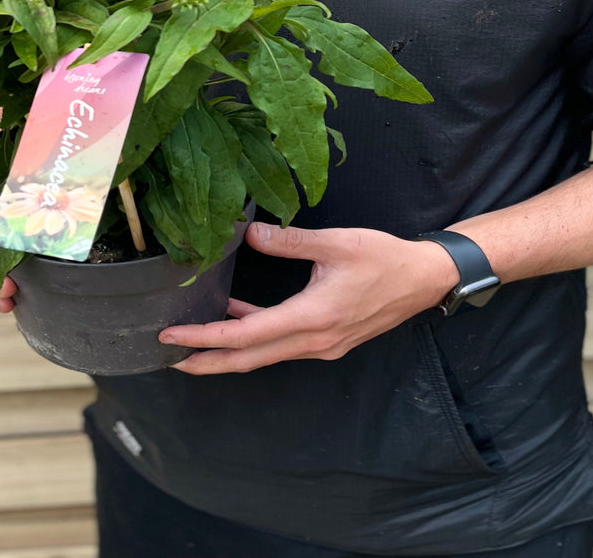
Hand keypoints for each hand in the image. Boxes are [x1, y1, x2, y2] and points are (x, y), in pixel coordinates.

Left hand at [159, 222, 457, 374]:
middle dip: (206, 360)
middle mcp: (314, 341)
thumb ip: (289, 240)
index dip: (205, 338)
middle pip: (248, 359)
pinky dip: (255, 337)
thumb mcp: (336, 243)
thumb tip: (249, 232)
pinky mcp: (327, 340)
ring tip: (194, 344)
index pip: (246, 337)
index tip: (173, 336)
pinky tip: (237, 317)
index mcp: (312, 318)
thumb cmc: (384, 259)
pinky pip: (281, 344)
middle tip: (168, 356)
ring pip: (264, 355)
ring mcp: (321, 345)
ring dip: (228, 352)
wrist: (423, 280)